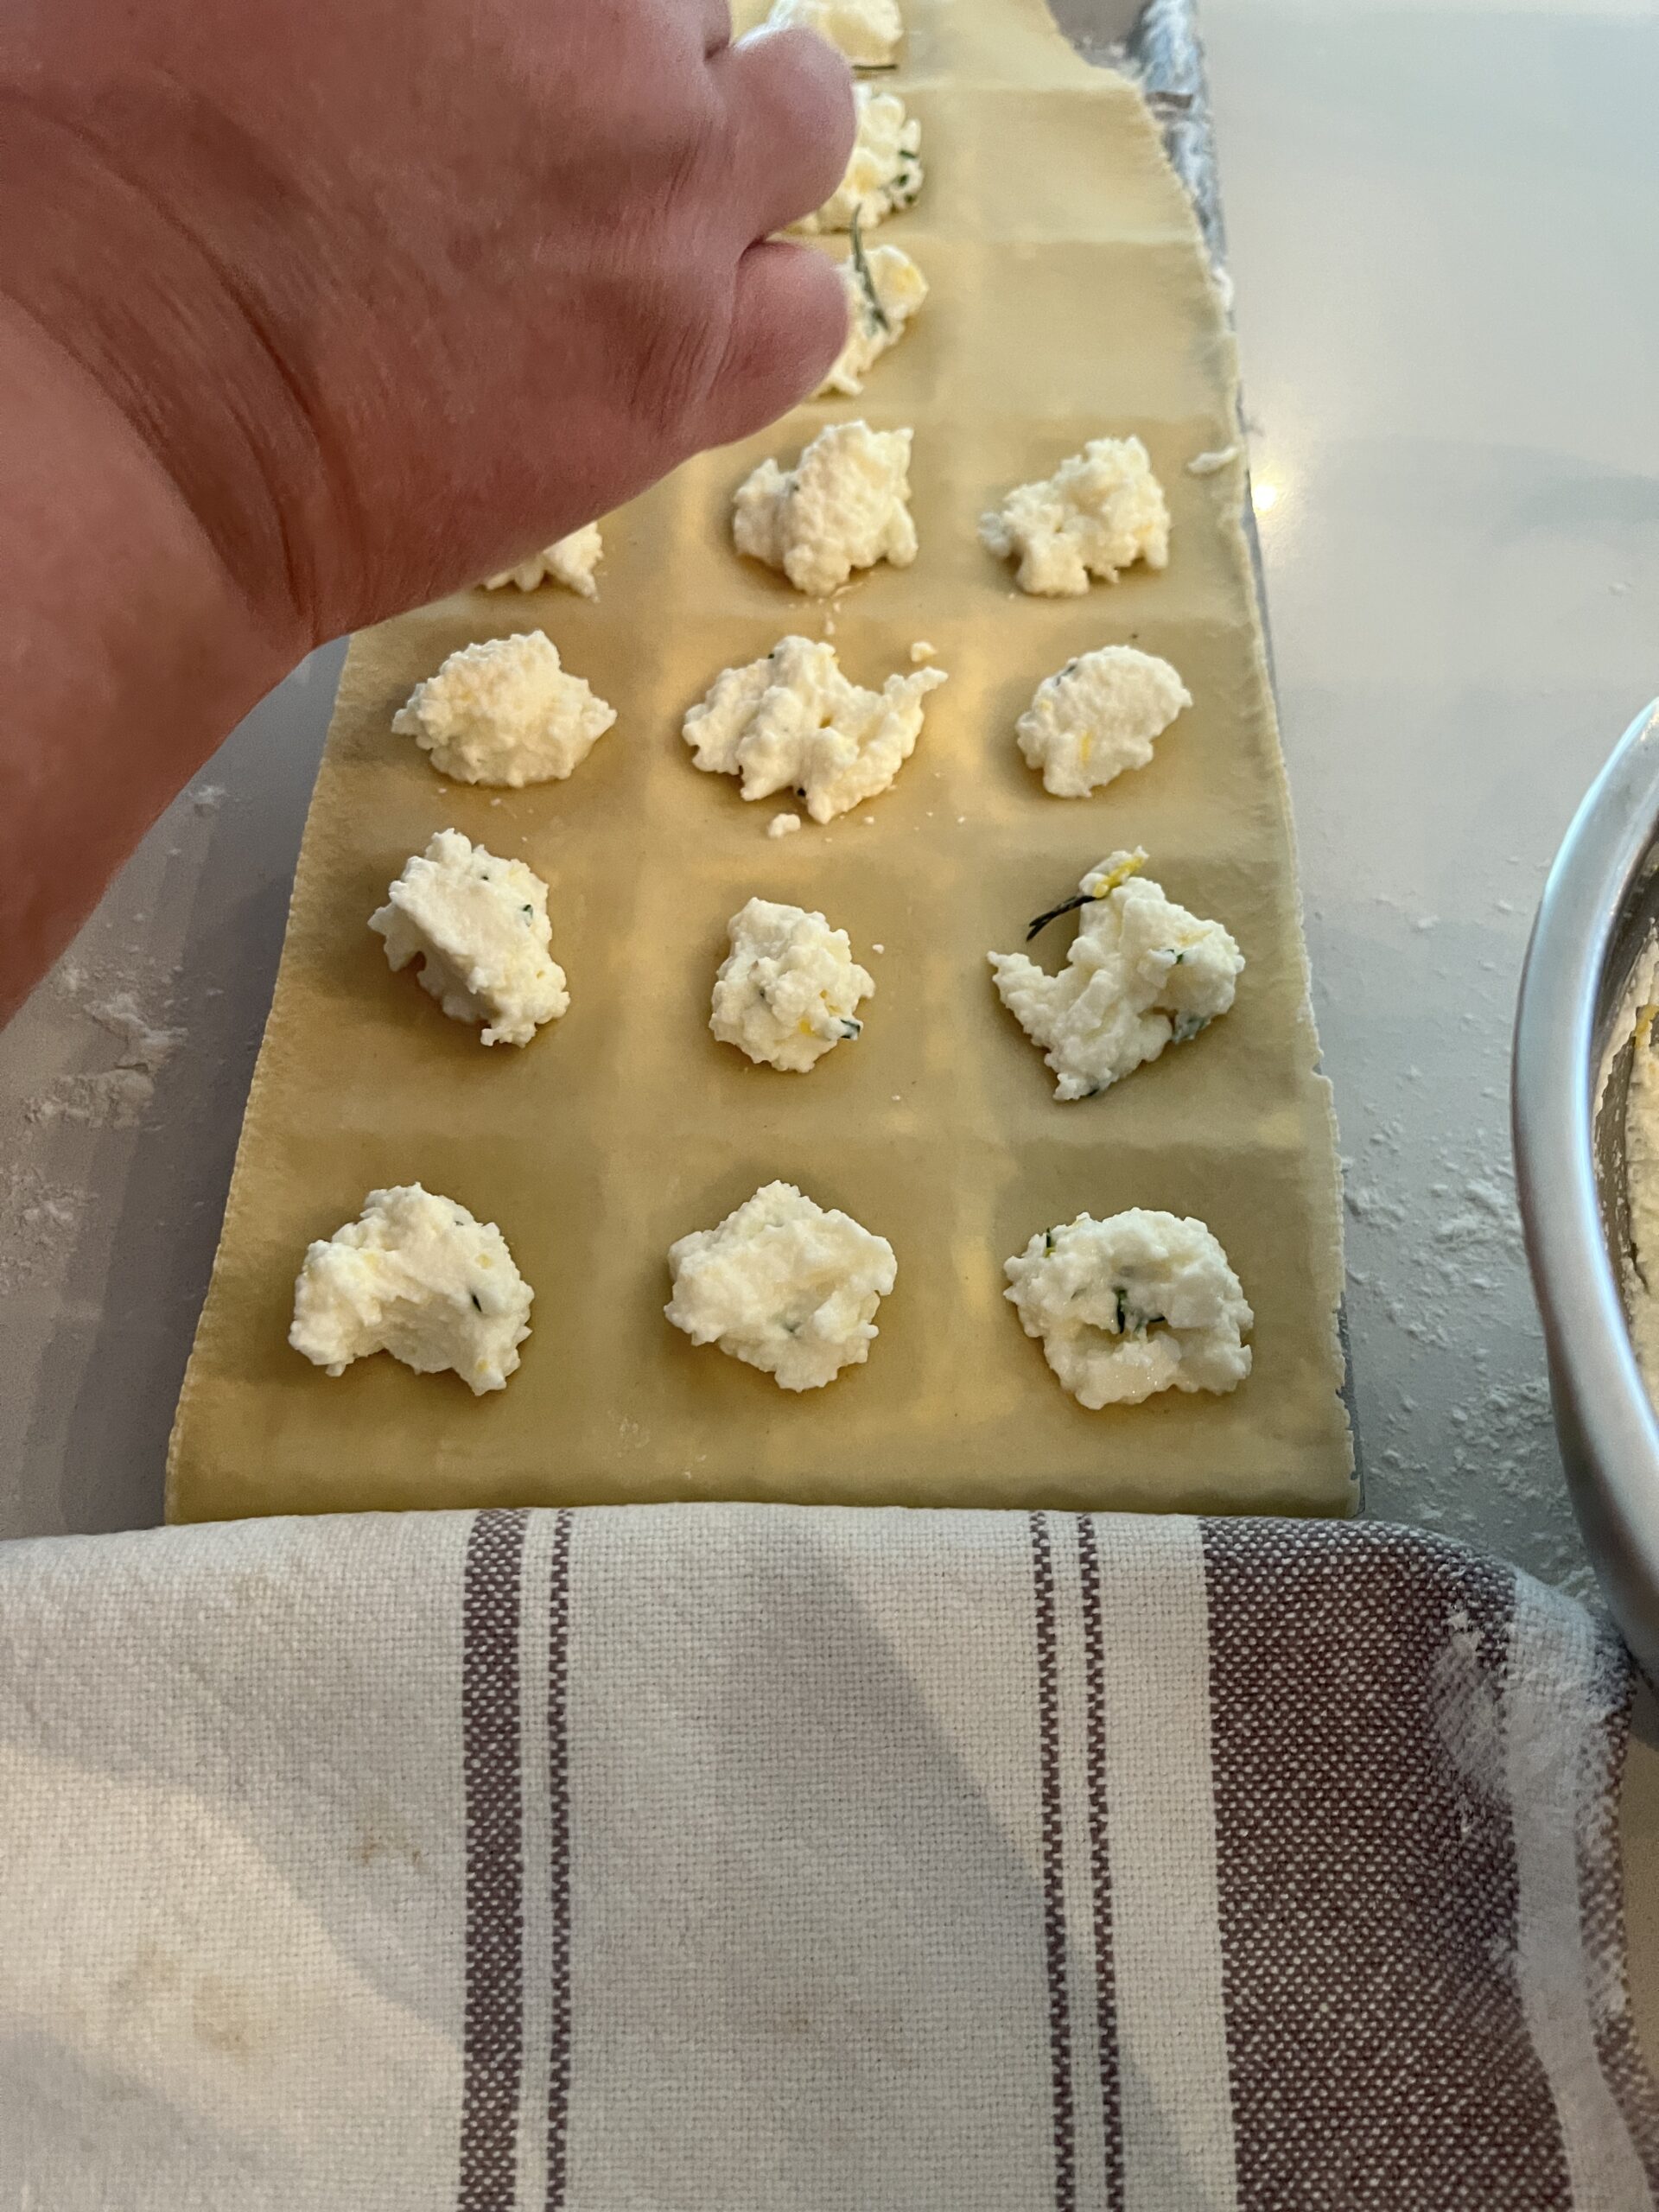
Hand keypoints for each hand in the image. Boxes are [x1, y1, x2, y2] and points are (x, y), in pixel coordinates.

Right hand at [0, 0, 854, 643]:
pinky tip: (679, 319)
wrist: (131, 400)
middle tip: (540, 148)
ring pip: (801, 125)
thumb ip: (396, 2)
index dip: (563, 19)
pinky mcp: (680, 370)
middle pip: (694, 16)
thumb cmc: (114, 171)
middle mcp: (614, 31)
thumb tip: (441, 26)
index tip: (518, 55)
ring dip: (734, 157)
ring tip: (637, 220)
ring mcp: (665, 198)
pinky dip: (765, 304)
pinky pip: (812, 312)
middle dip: (632, 67)